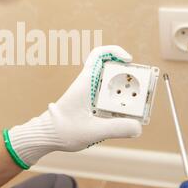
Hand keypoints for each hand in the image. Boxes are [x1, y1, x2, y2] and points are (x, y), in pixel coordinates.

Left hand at [6, 46, 142, 167]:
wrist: (46, 136)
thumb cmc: (63, 131)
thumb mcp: (92, 131)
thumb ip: (115, 129)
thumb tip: (138, 127)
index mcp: (86, 83)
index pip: (99, 55)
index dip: (115, 51)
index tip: (129, 60)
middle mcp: (88, 84)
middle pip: (112, 70)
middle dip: (129, 76)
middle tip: (141, 88)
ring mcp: (90, 94)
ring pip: (112, 84)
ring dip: (126, 91)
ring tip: (137, 104)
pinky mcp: (91, 104)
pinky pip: (110, 97)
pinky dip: (120, 103)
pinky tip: (126, 116)